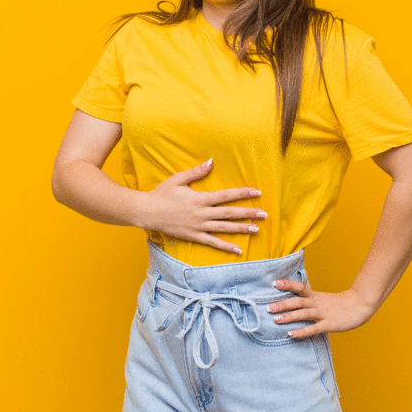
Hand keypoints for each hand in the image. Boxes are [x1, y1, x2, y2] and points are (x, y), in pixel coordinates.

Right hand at [138, 159, 266, 254]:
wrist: (147, 212)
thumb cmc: (162, 194)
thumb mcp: (178, 179)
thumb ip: (196, 172)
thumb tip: (211, 161)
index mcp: (200, 198)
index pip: (226, 195)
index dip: (242, 193)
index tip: (257, 192)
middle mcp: (202, 213)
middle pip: (230, 213)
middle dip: (248, 213)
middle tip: (264, 214)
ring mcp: (199, 226)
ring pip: (224, 228)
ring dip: (241, 229)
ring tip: (256, 230)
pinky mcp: (194, 236)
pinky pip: (213, 243)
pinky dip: (226, 247)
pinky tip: (238, 250)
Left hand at [267, 281, 375, 338]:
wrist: (360, 305)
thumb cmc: (340, 304)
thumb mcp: (323, 299)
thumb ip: (309, 300)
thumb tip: (293, 302)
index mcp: (316, 296)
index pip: (299, 287)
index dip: (287, 284)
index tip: (274, 283)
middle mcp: (317, 303)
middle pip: (298, 301)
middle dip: (282, 304)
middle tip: (268, 308)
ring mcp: (323, 314)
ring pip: (304, 314)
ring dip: (289, 316)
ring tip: (276, 320)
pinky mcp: (329, 324)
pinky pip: (313, 328)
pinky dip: (301, 331)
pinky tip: (291, 334)